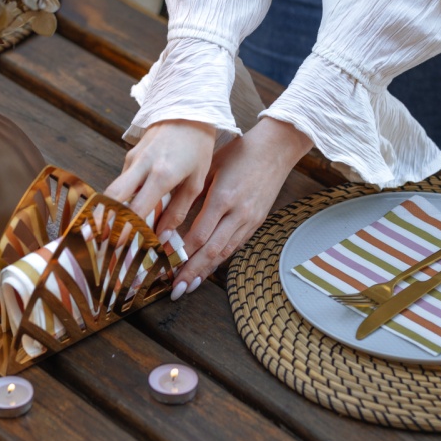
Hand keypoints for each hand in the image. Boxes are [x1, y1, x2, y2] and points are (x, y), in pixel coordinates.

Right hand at [104, 119, 215, 237]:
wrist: (187, 108)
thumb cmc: (197, 146)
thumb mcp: (196, 180)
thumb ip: (178, 210)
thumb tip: (164, 237)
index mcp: (161, 174)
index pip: (135, 208)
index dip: (124, 229)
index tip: (117, 248)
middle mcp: (141, 166)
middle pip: (112, 197)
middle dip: (101, 221)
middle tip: (97, 244)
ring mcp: (132, 159)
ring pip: (112, 190)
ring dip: (107, 212)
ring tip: (104, 236)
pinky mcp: (129, 156)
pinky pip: (121, 182)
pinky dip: (118, 200)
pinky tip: (121, 215)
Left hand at [174, 117, 312, 296]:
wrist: (275, 149)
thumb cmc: (238, 153)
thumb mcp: (209, 167)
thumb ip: (191, 193)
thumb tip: (167, 216)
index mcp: (223, 198)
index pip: (199, 235)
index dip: (181, 254)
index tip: (165, 265)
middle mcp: (238, 214)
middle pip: (212, 251)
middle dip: (192, 272)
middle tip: (175, 290)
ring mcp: (250, 220)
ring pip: (225, 253)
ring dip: (205, 272)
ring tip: (188, 287)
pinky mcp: (256, 222)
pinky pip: (236, 246)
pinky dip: (220, 260)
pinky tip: (207, 269)